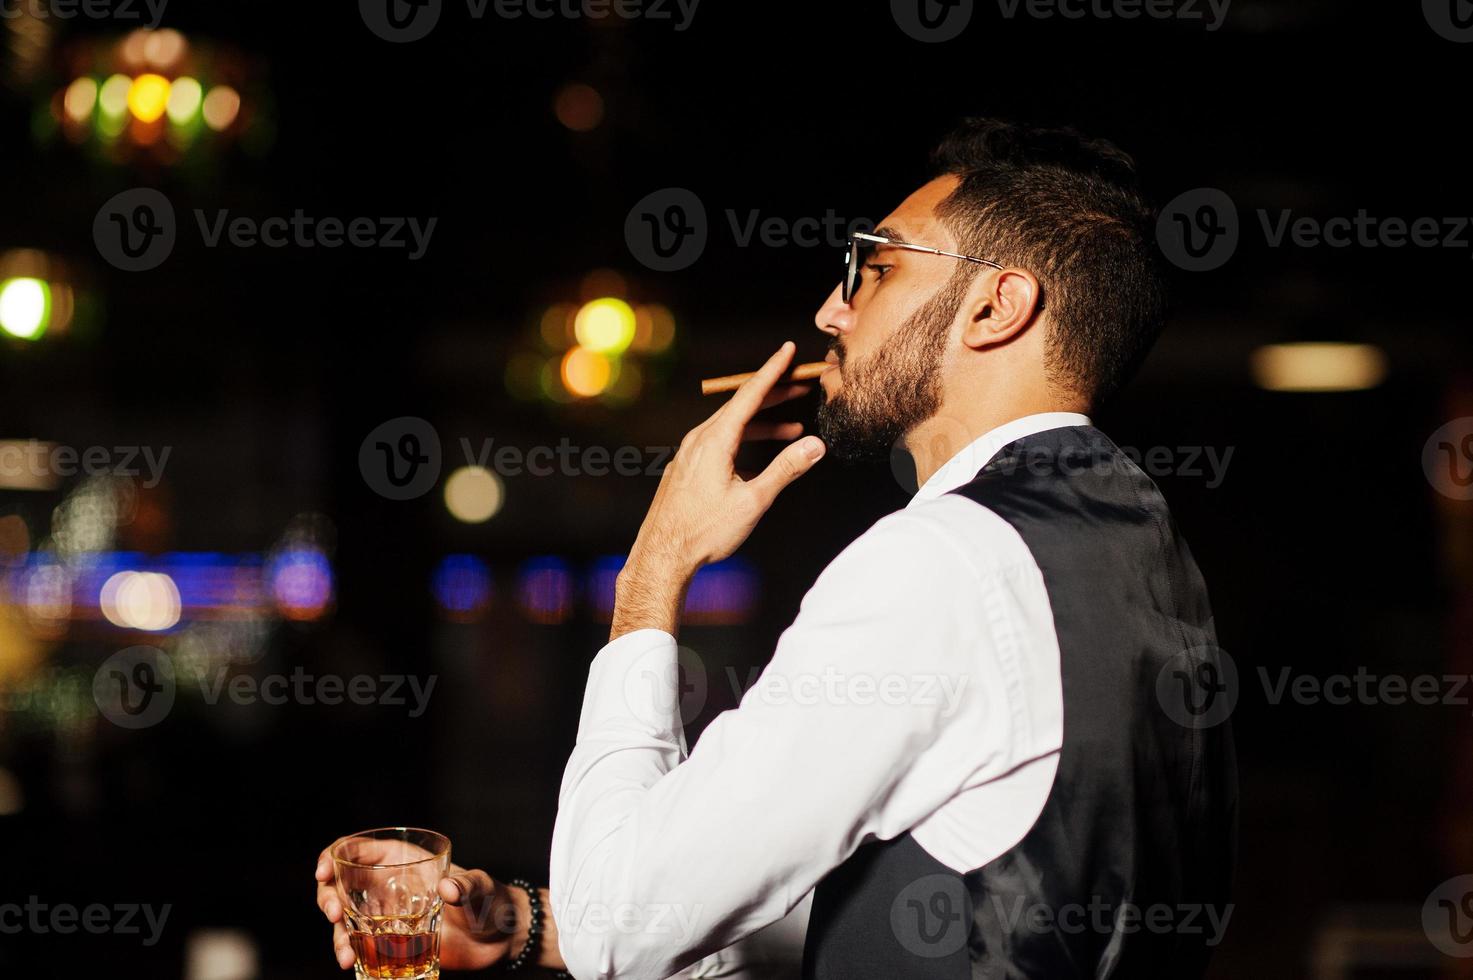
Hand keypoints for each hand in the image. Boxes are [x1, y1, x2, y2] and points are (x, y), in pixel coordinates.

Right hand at [314, 844, 528, 971]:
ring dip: (337, 936)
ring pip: (344, 920)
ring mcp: (384, 915)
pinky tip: (351, 965)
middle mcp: (385, 885)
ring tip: (346, 957)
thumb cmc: (490, 900)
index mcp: (400, 859)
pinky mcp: (389, 943)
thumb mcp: (480, 888)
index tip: (325, 872)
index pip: (354, 850)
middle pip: (339, 885)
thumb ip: (467, 885)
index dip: (333, 856)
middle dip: (328, 897)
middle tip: (336, 915)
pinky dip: (349, 954)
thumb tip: (448, 889)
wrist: (499, 938)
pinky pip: (358, 946)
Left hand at [612, 342, 823, 638]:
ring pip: (731, 425)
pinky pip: (719, 441)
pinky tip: (759, 456)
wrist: (662, 555)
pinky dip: (744, 438)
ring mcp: (690, 453)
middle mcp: (699, 440)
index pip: (749, 395)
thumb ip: (786, 469)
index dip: (772, 371)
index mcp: (715, 440)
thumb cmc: (703, 531)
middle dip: (774, 393)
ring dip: (762, 421)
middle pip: (741, 406)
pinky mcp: (686, 467)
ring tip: (792, 425)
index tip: (787, 350)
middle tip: (801, 384)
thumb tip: (815, 445)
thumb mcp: (753, 501)